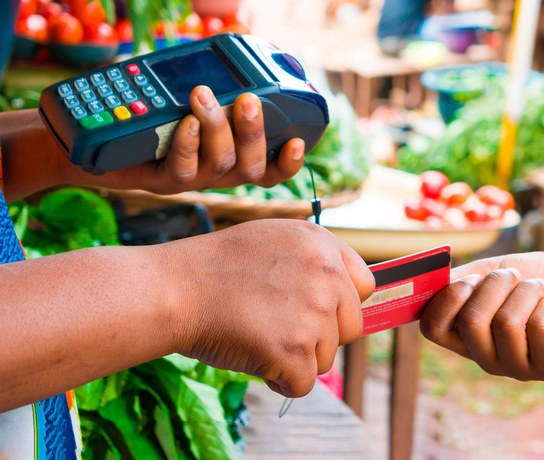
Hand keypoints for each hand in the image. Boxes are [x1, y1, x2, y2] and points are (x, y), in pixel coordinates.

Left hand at [69, 85, 305, 193]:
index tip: (298, 141)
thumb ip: (213, 80)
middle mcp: (214, 173)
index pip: (269, 169)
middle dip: (254, 133)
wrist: (87, 139)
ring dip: (218, 128)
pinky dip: (188, 144)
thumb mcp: (181, 93)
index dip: (288, 163)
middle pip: (250, 169)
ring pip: (220, 166)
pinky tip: (185, 122)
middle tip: (249, 99)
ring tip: (203, 95)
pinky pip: (182, 170)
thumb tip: (240, 46)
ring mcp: (188, 180)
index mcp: (227, 156)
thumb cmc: (140, 112)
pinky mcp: (159, 182)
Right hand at [165, 219, 374, 396]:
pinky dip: (278, 379)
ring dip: (296, 357)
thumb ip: (314, 261)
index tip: (314, 311)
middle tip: (277, 325)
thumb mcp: (275, 239)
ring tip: (257, 333)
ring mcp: (314, 314)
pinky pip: (303, 384)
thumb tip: (342, 294)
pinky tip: (252, 354)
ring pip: (326, 358)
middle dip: (320, 336)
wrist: (175, 289)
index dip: (339, 305)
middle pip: (351, 328)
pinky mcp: (296, 350)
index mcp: (323, 246)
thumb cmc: (216, 268)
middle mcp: (327, 276)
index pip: (363, 287)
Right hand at [420, 252, 543, 381]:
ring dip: (525, 291)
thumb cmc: (534, 277)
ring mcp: (518, 368)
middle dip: (495, 285)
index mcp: (465, 336)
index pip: (433, 329)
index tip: (469, 279)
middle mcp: (487, 358)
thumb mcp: (491, 272)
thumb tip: (432, 281)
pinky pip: (538, 329)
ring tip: (537, 287)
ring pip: (506, 323)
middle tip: (513, 274)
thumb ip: (460, 279)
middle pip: (471, 323)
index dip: (446, 300)